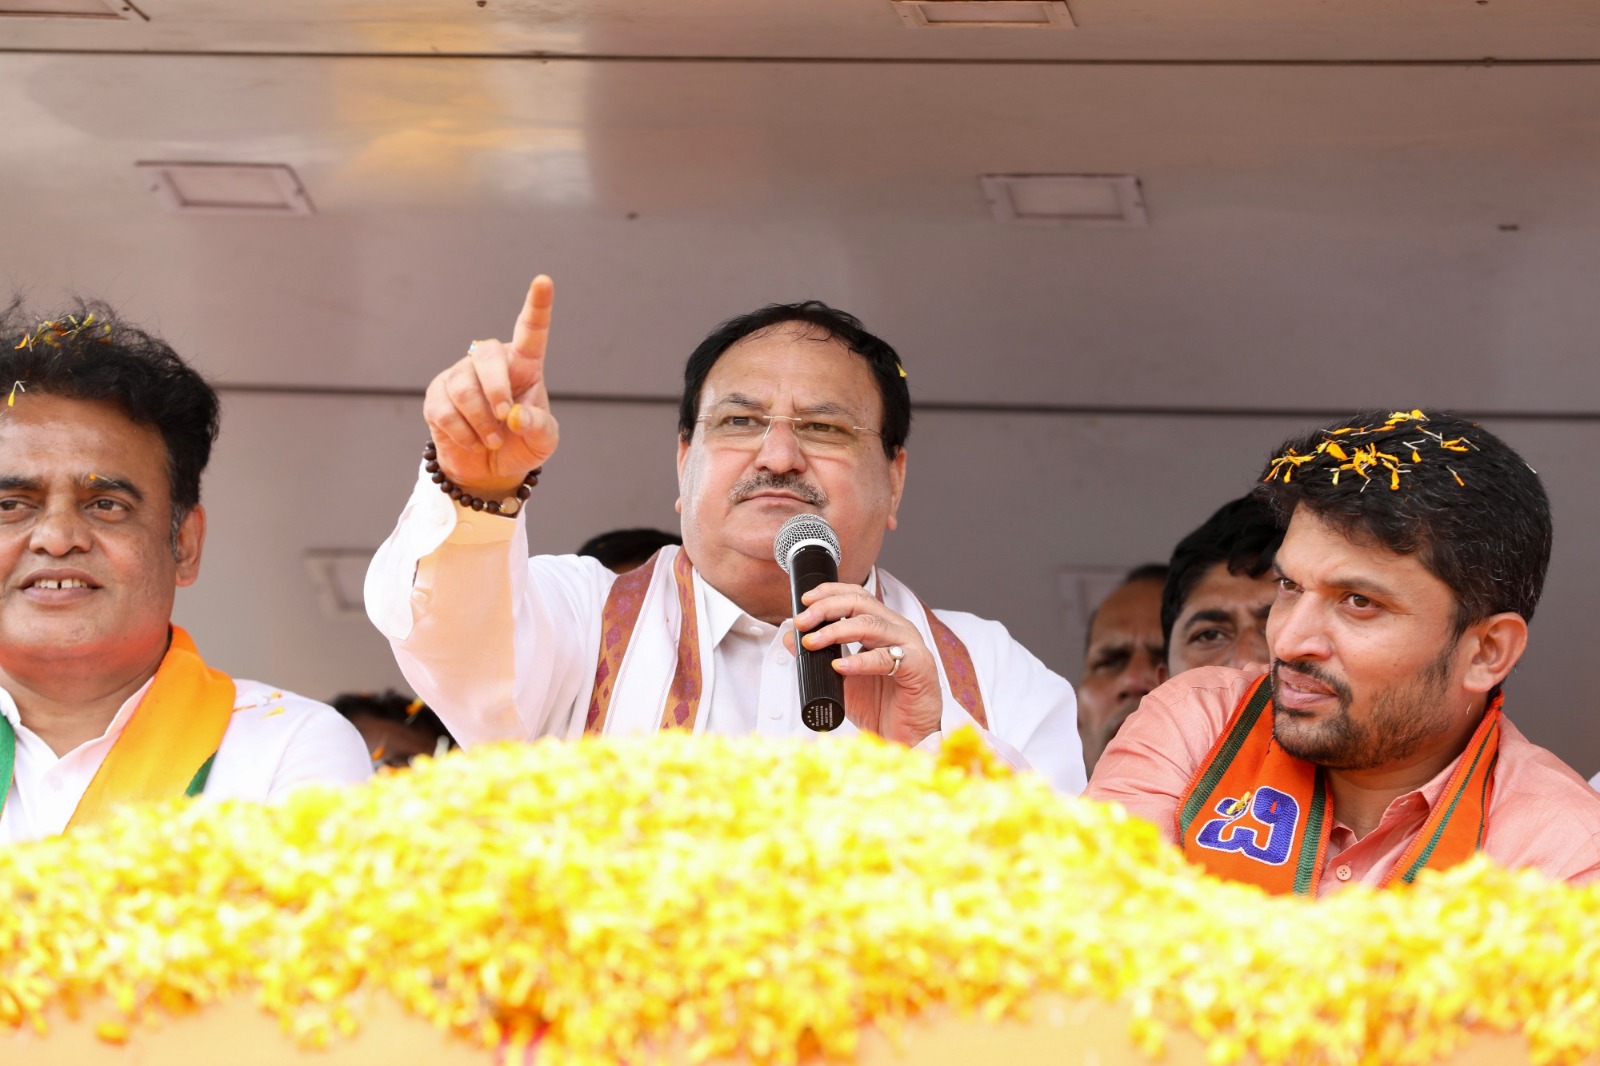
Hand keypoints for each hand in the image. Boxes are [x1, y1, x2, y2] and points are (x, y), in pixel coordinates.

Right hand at [422, 276, 559, 496]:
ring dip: (482, 422)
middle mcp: (490, 363)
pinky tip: (473, 442)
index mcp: (525, 365)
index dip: (537, 305)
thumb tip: (514, 415)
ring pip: (464, 389)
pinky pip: (445, 410)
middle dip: (497, 389)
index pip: (531, 330)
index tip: (544, 281)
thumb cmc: (521, 445)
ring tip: (493, 440)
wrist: (489, 469)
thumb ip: (537, 426)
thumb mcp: (542, 441)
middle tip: (506, 417)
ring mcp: (460, 375)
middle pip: (488, 356)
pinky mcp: (437, 395)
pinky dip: (463, 433)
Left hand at [787, 583, 943, 747]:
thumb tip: (791, 639)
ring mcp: (910, 646)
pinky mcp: (918, 667)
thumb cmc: (881, 707)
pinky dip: (860, 661)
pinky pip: (886, 658)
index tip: (805, 600)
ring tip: (813, 642)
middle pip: (861, 603)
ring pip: (871, 624)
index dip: (830, 593)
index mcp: (883, 627)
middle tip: (802, 622)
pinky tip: (841, 666)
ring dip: (837, 631)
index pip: (857, 596)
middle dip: (827, 608)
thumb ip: (819, 658)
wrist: (904, 737)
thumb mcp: (841, 679)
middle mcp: (897, 630)